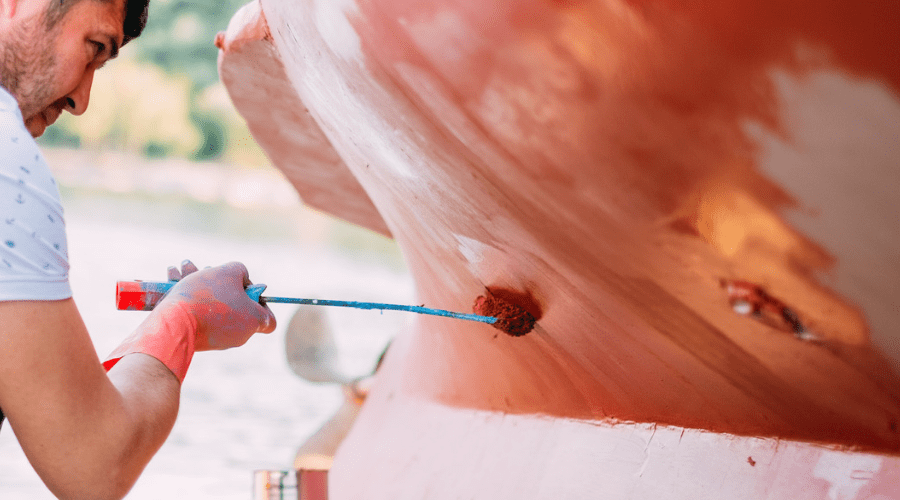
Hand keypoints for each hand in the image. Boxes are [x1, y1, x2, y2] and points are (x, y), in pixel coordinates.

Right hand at [161, 260, 276, 350]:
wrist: (174, 323)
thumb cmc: (206, 296)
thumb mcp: (229, 271)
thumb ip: (240, 271)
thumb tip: (240, 279)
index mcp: (254, 322)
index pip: (269, 319)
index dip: (261, 301)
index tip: (247, 289)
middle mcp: (240, 335)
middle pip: (237, 305)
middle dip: (222, 284)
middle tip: (207, 269)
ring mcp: (219, 340)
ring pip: (214, 306)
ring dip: (201, 285)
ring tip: (183, 266)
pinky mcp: (199, 340)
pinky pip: (200, 315)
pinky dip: (190, 298)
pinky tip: (173, 277)